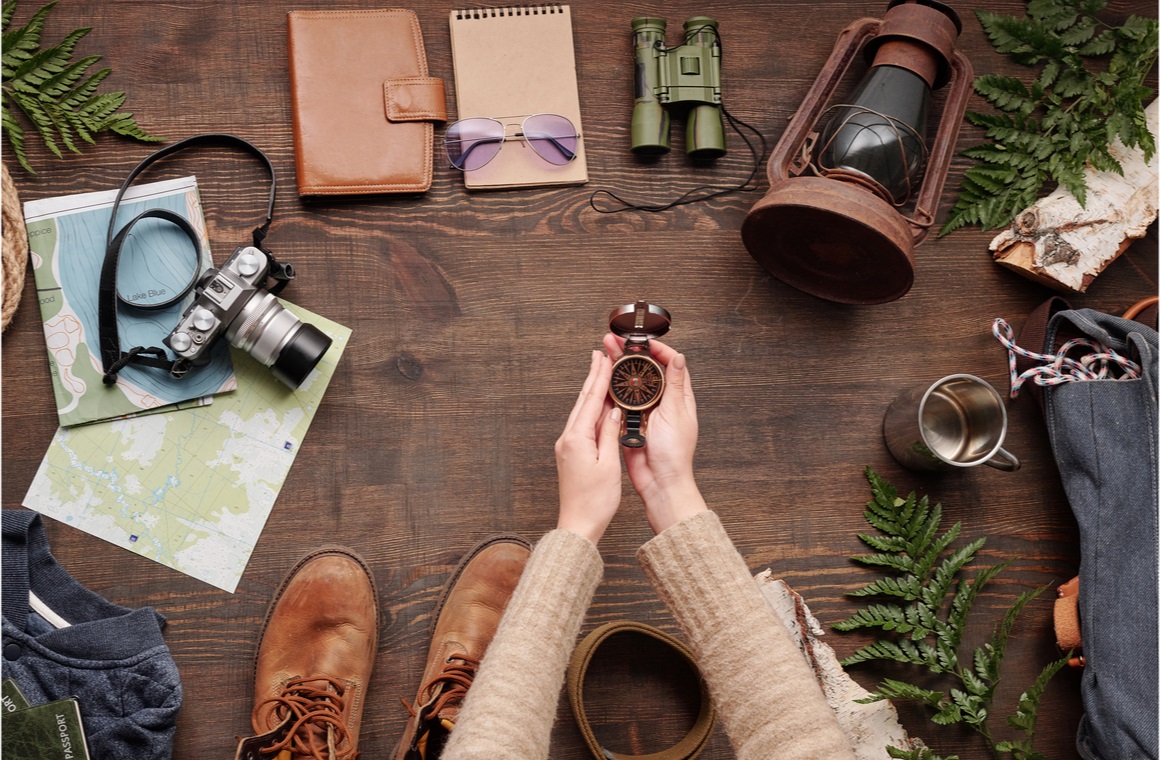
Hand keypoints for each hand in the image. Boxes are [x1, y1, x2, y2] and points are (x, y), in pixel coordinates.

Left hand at [555, 350, 622, 544]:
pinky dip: (591, 410)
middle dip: (593, 377)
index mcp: (577, 438)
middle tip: (599, 355)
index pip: (591, 400)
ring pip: (581, 412)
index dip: (599, 377)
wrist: (578, 524)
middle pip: (583, 401)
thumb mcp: (609, 464)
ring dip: (592, 392)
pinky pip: (581, 425)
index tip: (604, 358)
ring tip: (599, 373)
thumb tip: (613, 411)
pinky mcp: (570, 454)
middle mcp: (568, 439)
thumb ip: (610, 434)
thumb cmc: (595, 501)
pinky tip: (598, 406)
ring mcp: (567, 446)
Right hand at [603, 334, 706, 533]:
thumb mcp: (676, 413)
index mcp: (678, 398)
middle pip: (645, 371)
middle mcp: (661, 402)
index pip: (669, 364)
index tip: (641, 340)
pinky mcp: (629, 423)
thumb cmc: (674, 453)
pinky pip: (619, 403)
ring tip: (604, 353)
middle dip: (629, 354)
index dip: (656, 349)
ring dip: (618, 369)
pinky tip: (601, 378)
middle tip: (614, 341)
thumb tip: (679, 358)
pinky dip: (610, 390)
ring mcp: (644, 412)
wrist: (660, 482)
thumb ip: (675, 385)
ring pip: (630, 384)